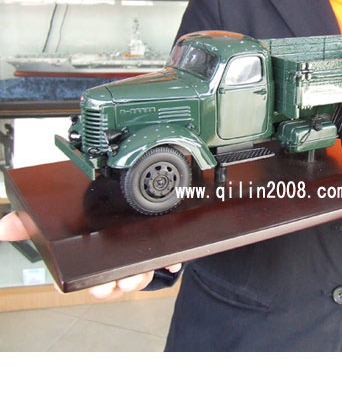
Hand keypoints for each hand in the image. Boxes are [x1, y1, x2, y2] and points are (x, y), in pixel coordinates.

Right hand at [0, 211, 181, 300]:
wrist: (133, 208)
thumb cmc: (97, 220)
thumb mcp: (64, 216)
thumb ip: (30, 223)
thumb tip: (2, 227)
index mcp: (88, 261)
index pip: (76, 281)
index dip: (77, 286)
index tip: (81, 285)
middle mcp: (110, 265)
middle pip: (109, 283)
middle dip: (112, 286)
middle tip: (114, 282)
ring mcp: (134, 261)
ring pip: (136, 277)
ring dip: (138, 277)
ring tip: (139, 272)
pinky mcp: (156, 253)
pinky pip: (163, 262)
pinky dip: (167, 262)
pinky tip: (171, 260)